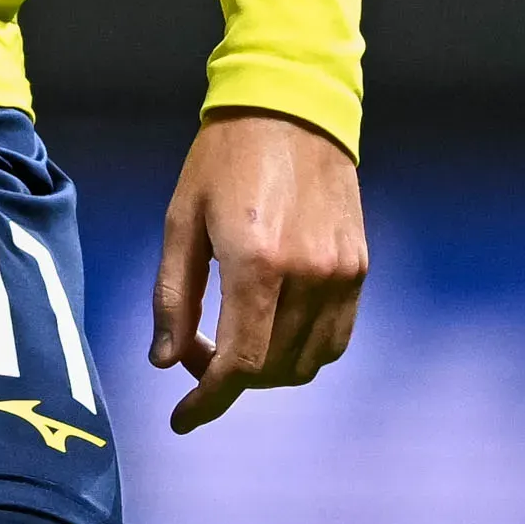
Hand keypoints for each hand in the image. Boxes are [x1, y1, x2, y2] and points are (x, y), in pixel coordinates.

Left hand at [149, 107, 365, 432]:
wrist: (292, 105)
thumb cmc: (224, 158)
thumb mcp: (182, 220)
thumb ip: (173, 297)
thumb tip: (166, 362)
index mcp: (256, 262)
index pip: (239, 364)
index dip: (209, 400)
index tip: (183, 418)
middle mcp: (307, 274)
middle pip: (271, 369)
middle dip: (228, 379)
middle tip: (196, 352)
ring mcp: (340, 273)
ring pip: (307, 363)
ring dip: (266, 371)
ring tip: (235, 342)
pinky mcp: (359, 267)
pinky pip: (336, 338)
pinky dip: (303, 351)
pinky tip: (274, 330)